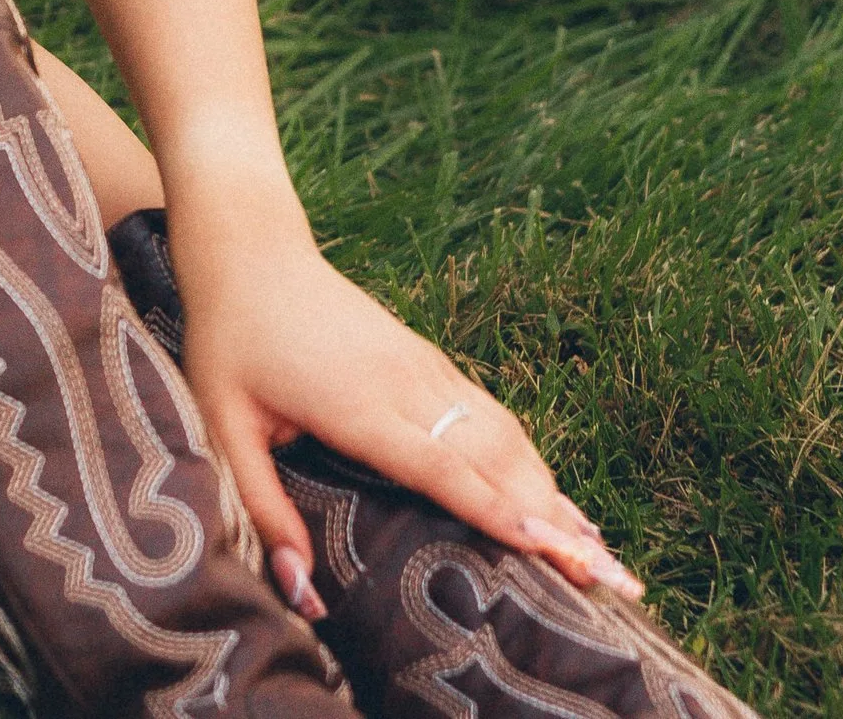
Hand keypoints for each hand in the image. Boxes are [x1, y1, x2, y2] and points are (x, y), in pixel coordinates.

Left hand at [170, 222, 645, 618]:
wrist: (248, 247)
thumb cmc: (230, 339)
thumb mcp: (226, 426)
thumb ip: (266, 510)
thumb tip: (304, 594)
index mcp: (361, 406)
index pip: (447, 470)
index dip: (505, 514)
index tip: (561, 554)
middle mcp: (406, 385)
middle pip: (498, 461)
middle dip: (558, 523)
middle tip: (617, 585)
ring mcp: (424, 367)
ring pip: (505, 437)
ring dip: (557, 495)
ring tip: (605, 557)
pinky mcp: (428, 359)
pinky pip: (492, 416)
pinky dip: (533, 462)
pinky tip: (558, 499)